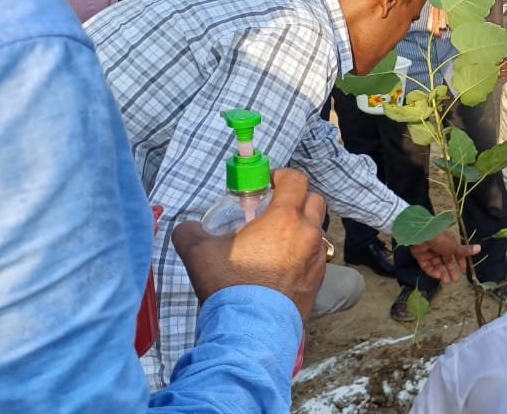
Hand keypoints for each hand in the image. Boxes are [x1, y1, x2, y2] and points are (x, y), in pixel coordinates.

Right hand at [172, 169, 327, 321]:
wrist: (250, 330)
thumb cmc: (229, 285)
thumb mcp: (198, 253)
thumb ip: (190, 232)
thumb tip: (188, 228)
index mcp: (285, 219)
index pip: (296, 180)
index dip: (282, 176)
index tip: (267, 184)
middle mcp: (308, 234)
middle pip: (314, 201)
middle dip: (297, 200)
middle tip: (273, 210)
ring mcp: (317, 259)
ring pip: (316, 231)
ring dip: (301, 229)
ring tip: (275, 242)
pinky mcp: (318, 282)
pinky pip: (315, 258)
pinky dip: (303, 254)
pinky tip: (281, 267)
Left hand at [408, 231, 480, 283]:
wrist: (422, 235)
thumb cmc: (441, 239)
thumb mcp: (455, 246)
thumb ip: (465, 250)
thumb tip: (479, 248)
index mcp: (448, 242)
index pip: (455, 253)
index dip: (459, 261)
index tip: (463, 270)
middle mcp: (439, 247)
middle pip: (446, 261)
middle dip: (451, 270)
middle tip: (455, 280)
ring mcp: (429, 252)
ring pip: (437, 264)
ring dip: (442, 273)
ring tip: (446, 282)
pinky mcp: (420, 256)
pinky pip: (427, 266)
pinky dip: (432, 271)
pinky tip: (438, 276)